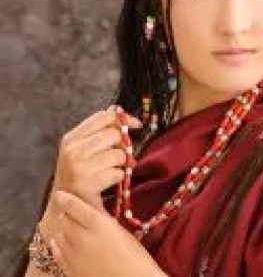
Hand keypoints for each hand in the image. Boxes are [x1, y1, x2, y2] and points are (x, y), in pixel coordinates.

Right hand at [40, 107, 141, 241]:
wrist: (64, 210)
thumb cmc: (78, 175)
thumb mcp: (82, 150)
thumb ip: (100, 133)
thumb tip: (126, 117)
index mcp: (71, 138)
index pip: (103, 116)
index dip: (123, 118)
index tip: (136, 125)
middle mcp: (72, 150)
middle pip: (113, 134)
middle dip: (122, 144)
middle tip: (119, 155)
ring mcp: (78, 168)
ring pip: (119, 154)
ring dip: (121, 163)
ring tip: (111, 170)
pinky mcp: (87, 185)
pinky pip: (118, 173)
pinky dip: (118, 178)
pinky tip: (107, 182)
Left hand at [51, 191, 166, 276]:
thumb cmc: (135, 256)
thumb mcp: (120, 230)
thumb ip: (103, 220)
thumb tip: (91, 212)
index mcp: (98, 223)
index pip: (74, 206)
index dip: (66, 199)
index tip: (60, 194)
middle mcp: (82, 237)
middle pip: (65, 219)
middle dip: (68, 214)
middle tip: (73, 212)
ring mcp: (74, 256)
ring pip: (59, 235)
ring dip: (64, 229)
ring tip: (70, 226)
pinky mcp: (70, 270)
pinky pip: (57, 252)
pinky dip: (58, 244)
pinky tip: (60, 241)